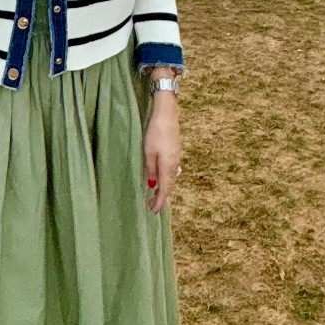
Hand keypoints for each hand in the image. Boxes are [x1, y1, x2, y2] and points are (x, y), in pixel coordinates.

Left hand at [142, 86, 180, 213]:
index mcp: (167, 166)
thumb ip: (150, 170)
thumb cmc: (155, 132)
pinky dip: (167, 178)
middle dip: (162, 197)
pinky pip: (172, 170)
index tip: (153, 211)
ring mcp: (177, 157)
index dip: (159, 202)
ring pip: (172, 178)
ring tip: (157, 195)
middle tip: (153, 206)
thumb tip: (151, 185)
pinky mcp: (176, 151)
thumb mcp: (148, 152)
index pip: (165, 190)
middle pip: (170, 186)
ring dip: (165, 188)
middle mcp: (174, 164)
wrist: (167, 114)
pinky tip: (162, 177)